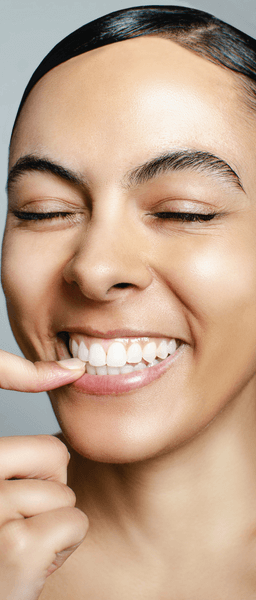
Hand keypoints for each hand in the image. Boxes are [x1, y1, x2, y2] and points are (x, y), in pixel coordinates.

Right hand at [0, 350, 86, 598]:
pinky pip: (74, 523)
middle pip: (54, 455)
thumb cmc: (2, 544)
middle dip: (51, 488)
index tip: (74, 367)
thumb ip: (22, 447)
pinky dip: (64, 545)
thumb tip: (74, 370)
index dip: (32, 372)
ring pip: (65, 494)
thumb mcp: (2, 486)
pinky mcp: (15, 545)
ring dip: (54, 523)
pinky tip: (32, 561)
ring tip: (20, 542)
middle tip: (20, 519)